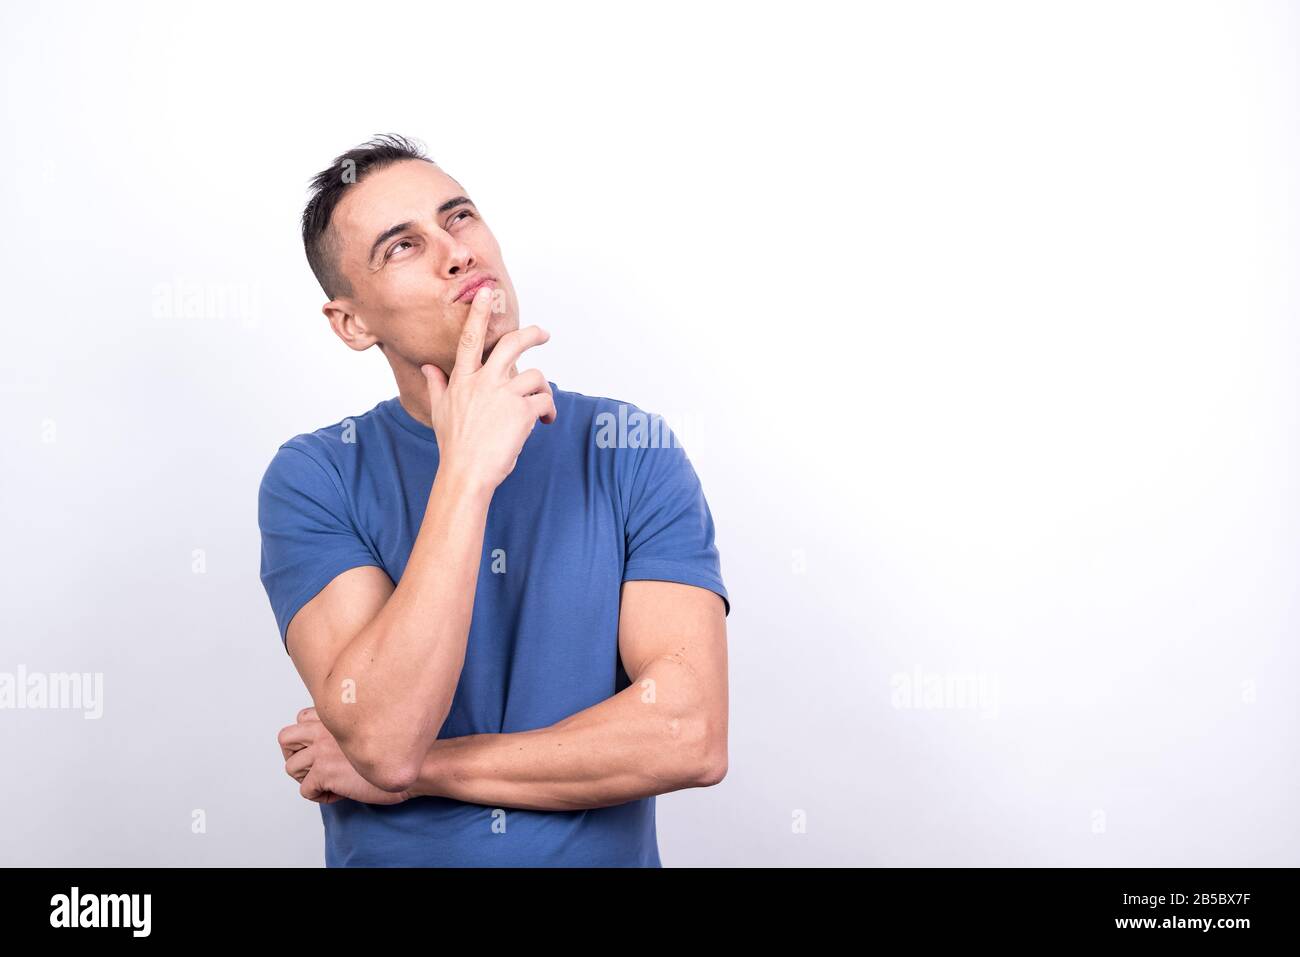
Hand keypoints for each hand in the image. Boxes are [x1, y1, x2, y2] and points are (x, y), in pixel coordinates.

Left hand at [278, 707, 410, 805]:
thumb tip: (336, 748)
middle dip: (294, 755)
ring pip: (291, 767)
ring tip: (327, 783)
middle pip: (285, 738)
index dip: (308, 737)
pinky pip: (305, 790)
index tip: (324, 749)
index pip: (301, 718)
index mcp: (335, 716)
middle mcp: (324, 729)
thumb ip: (348, 730)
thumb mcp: (369, 729)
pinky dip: (319, 797)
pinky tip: (339, 793)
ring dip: (306, 779)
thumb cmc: (399, 749)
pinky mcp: (325, 772)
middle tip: (313, 768)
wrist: (415, 764)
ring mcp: (322, 750)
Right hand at [420, 284, 556, 491]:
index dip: (479, 313)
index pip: (469, 338)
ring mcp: (503, 395)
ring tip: (542, 407)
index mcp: (463, 380)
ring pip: (536, 376)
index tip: (487, 292)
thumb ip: (437, 385)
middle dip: (532, 334)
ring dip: (543, 390)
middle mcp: (483, 382)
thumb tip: (428, 367)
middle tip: (543, 334)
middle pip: (512, 345)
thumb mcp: (440, 411)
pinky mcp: (522, 412)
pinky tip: (545, 421)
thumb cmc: (454, 446)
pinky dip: (549, 410)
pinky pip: (544, 400)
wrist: (466, 473)